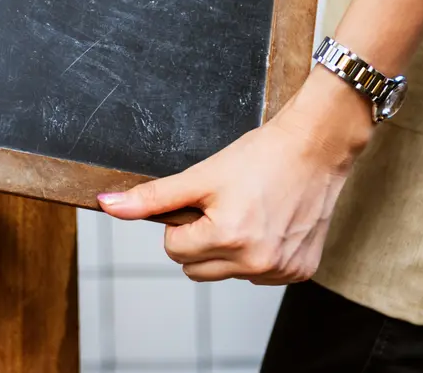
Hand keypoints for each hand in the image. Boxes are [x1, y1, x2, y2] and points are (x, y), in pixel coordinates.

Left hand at [97, 69, 374, 283]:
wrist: (314, 147)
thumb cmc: (260, 155)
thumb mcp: (201, 174)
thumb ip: (152, 197)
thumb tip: (107, 205)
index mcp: (227, 237)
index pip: (174, 249)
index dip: (182, 222)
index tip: (203, 200)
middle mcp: (256, 262)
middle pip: (196, 268)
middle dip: (200, 239)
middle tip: (224, 205)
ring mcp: (281, 270)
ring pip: (227, 273)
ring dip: (229, 248)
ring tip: (249, 211)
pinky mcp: (301, 271)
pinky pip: (259, 273)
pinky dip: (258, 253)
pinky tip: (270, 223)